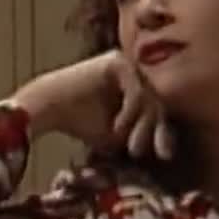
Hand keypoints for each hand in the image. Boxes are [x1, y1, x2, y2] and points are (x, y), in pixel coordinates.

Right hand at [13, 50, 175, 159]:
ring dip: (141, 126)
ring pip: (151, 99)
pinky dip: (130, 113)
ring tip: (125, 142)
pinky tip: (117, 127)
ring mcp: (127, 65)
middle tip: (137, 151)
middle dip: (152, 132)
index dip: (163, 133)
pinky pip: (137, 91)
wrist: (48, 108)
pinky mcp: (118, 62)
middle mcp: (135, 73)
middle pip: (158, 104)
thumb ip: (143, 136)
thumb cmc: (80, 124)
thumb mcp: (119, 136)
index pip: (159, 110)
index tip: (163, 156)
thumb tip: (170, 150)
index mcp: (137, 88)